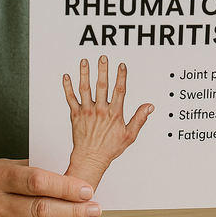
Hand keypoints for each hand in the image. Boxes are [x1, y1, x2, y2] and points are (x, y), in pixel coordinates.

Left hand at [64, 56, 153, 189]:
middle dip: (102, 70)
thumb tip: (149, 106)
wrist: (90, 159)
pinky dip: (67, 87)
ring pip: (85, 89)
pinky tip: (66, 77)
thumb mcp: (129, 135)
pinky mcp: (75, 115)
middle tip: (102, 58)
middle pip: (101, 86)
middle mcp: (100, 110)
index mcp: (114, 114)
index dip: (121, 77)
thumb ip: (139, 118)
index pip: (119, 90)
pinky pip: (70, 99)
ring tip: (84, 62)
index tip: (121, 66)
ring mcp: (86, 112)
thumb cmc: (109, 148)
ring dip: (84, 74)